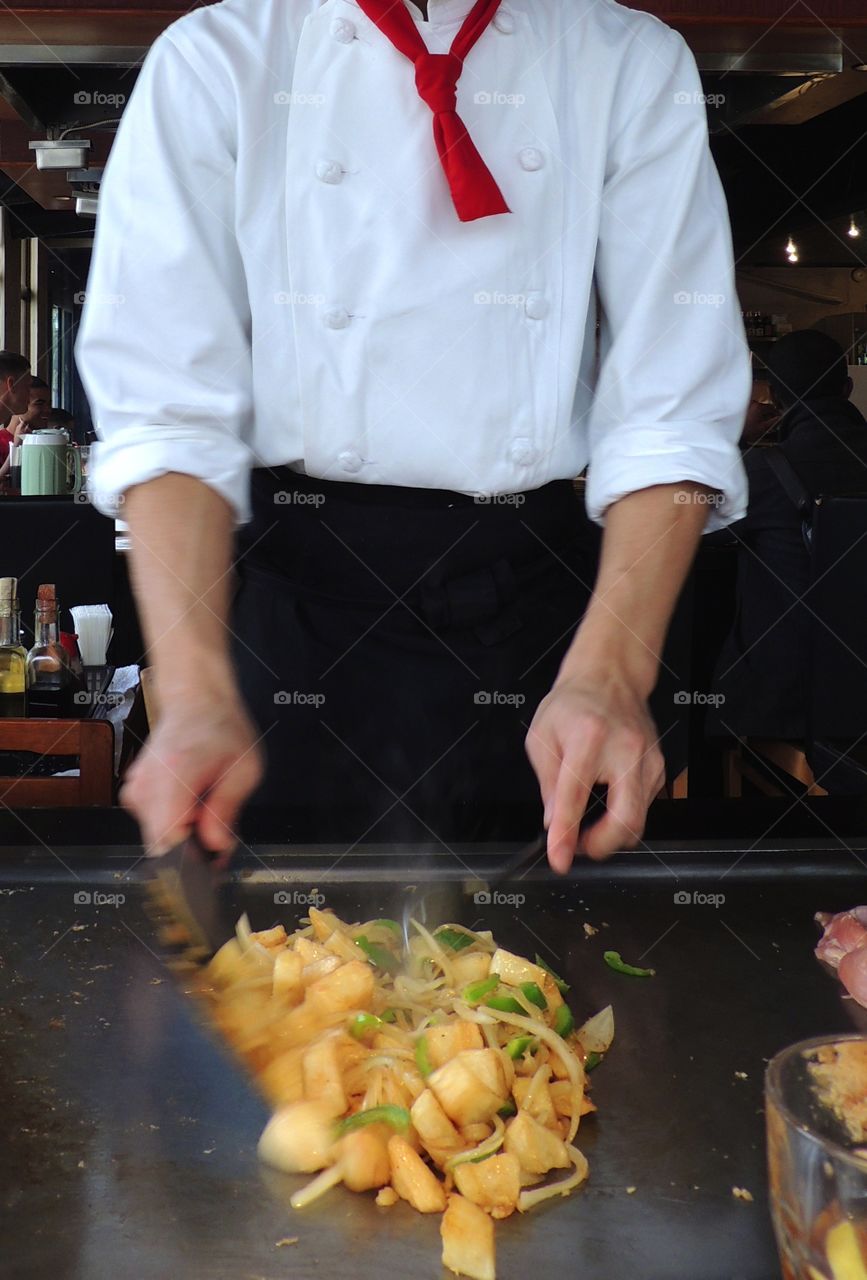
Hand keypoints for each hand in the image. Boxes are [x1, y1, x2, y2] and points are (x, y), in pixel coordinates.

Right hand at [121, 694, 264, 860]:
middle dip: (193, 847)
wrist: (195, 703)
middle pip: (163, 844)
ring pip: (159, 838)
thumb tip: (216, 846)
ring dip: (185, 834)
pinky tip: (191, 802)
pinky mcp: (134, 794)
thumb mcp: (244, 770)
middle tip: (219, 830)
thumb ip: (227, 811)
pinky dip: (174, 822)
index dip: (192, 857)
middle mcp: (147, 784)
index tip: (213, 859)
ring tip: (206, 807)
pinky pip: (154, 824)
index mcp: (175, 776)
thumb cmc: (221, 730)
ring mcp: (136, 790)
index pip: (168, 840)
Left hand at [525, 667, 664, 871]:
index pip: (575, 797)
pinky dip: (623, 815)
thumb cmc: (571, 706)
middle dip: (601, 846)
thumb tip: (554, 825)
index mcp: (588, 738)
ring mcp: (649, 759)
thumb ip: (547, 784)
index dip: (566, 835)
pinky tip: (606, 799)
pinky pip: (643, 807)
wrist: (608, 678)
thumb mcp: (542, 738)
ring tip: (586, 823)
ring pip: (638, 820)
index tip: (559, 860)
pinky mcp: (661, 768)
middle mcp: (626, 750)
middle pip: (626, 819)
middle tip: (578, 847)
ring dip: (611, 834)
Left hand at [741, 398, 778, 445]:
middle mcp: (751, 403)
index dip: (776, 413)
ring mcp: (745, 406)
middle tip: (771, 420)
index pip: (771, 407)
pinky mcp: (739, 410)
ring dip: (760, 414)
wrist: (730, 434)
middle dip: (768, 414)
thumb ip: (773, 422)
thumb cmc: (745, 432)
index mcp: (758, 407)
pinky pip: (750, 410)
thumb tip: (780, 418)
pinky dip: (753, 414)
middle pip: (764, 407)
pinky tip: (752, 421)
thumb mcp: (762, 428)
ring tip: (761, 422)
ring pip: (756, 409)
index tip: (778, 417)